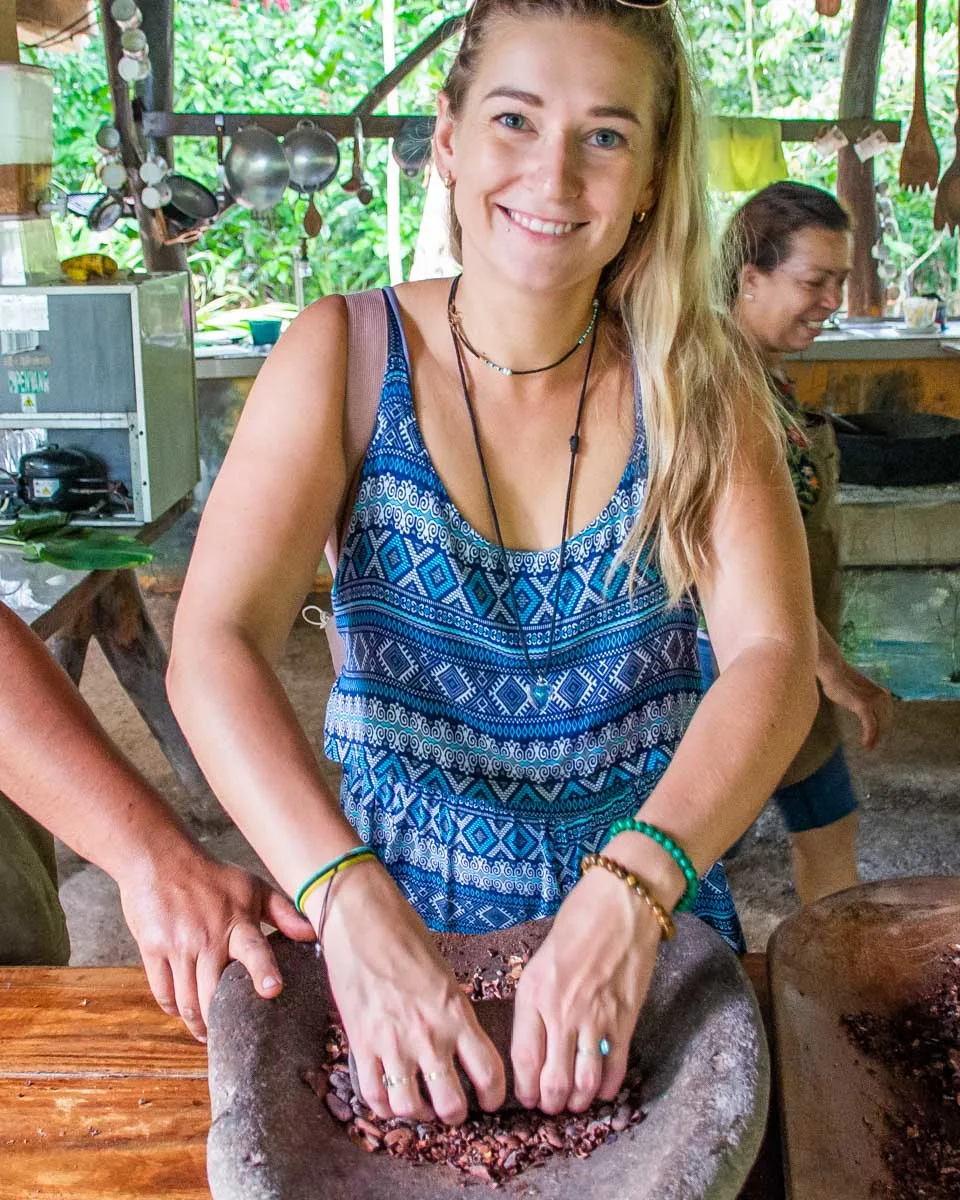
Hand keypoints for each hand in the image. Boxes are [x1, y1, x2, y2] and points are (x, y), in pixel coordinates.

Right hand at [117, 846, 314, 1041]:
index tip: (272, 991)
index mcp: (237, 922)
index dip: (263, 971)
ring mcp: (178, 945)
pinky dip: (173, 1008)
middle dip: (221, 1022)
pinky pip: (163, 991)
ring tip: (206, 1033)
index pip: (254, 949)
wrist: (160, 860)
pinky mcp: (152, 949)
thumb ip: (283, 913)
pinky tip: (183, 1011)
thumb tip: (313, 934)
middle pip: (213, 993)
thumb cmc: (212, 876)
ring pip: (187, 1000)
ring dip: (197, 1023)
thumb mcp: (252, 887)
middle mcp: (207, 937)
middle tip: (228, 1039)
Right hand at [316, 861, 504, 1124]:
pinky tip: (390, 1097)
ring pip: (411, 1108)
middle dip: (456, 1114)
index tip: (490, 1100)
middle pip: (452, 1105)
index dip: (494, 1097)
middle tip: (454, 1108)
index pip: (489, 1073)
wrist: (361, 918)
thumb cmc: (406, 936)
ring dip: (419, 1113)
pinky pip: (374, 1094)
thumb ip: (454, 1013)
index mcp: (456, 1013)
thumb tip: (461, 1044)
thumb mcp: (444, 973)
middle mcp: (428, 1035)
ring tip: (421, 1104)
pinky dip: (384, 1105)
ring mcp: (392, 1043)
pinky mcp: (360, 1044)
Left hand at [511, 865, 661, 1114]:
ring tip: (576, 1101)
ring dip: (578, 1100)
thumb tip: (537, 1041)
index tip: (528, 1097)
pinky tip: (602, 1089)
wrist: (622, 902)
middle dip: (550, 1102)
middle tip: (552, 1104)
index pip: (523, 1059)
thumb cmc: (579, 923)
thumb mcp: (542, 959)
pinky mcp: (625, 1019)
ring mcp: (594, 1018)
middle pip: (552, 1081)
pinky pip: (614, 1069)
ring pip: (583, 1082)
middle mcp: (560, 1011)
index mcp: (533, 993)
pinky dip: (607, 1087)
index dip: (525, 1088)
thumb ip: (537, 1001)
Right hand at [820, 658, 893, 749]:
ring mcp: (874, 700)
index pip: (887, 715)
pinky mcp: (865, 705)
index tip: (876, 738)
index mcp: (881, 692)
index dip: (883, 727)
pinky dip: (869, 736)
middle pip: (885, 722)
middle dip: (880, 735)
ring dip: (875, 738)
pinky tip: (866, 744)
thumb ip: (861, 700)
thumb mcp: (854, 691)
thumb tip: (860, 707)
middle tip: (871, 746)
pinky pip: (870, 725)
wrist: (833, 671)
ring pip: (879, 726)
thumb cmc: (838, 680)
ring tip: (868, 747)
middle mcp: (882, 696)